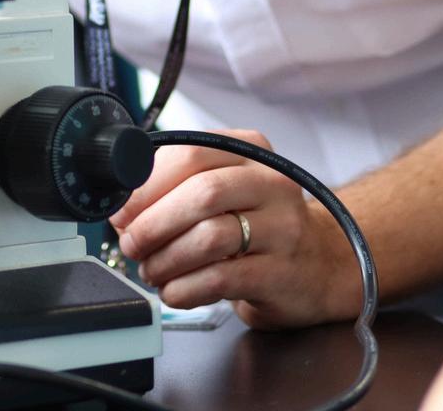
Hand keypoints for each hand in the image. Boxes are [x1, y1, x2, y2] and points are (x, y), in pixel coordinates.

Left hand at [108, 129, 360, 329]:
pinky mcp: (281, 272)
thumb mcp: (224, 190)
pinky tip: (175, 291)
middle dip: (153, 223)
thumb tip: (123, 209)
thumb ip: (177, 188)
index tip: (122, 209)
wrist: (320, 263)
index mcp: (250, 150)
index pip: (190, 153)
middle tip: (131, 244)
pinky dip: (186, 288)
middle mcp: (272, 183)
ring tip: (152, 270)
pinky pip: (222, 279)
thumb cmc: (259, 223)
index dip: (146, 184)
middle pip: (200, 194)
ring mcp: (283, 228)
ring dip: (167, 259)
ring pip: (209, 238)